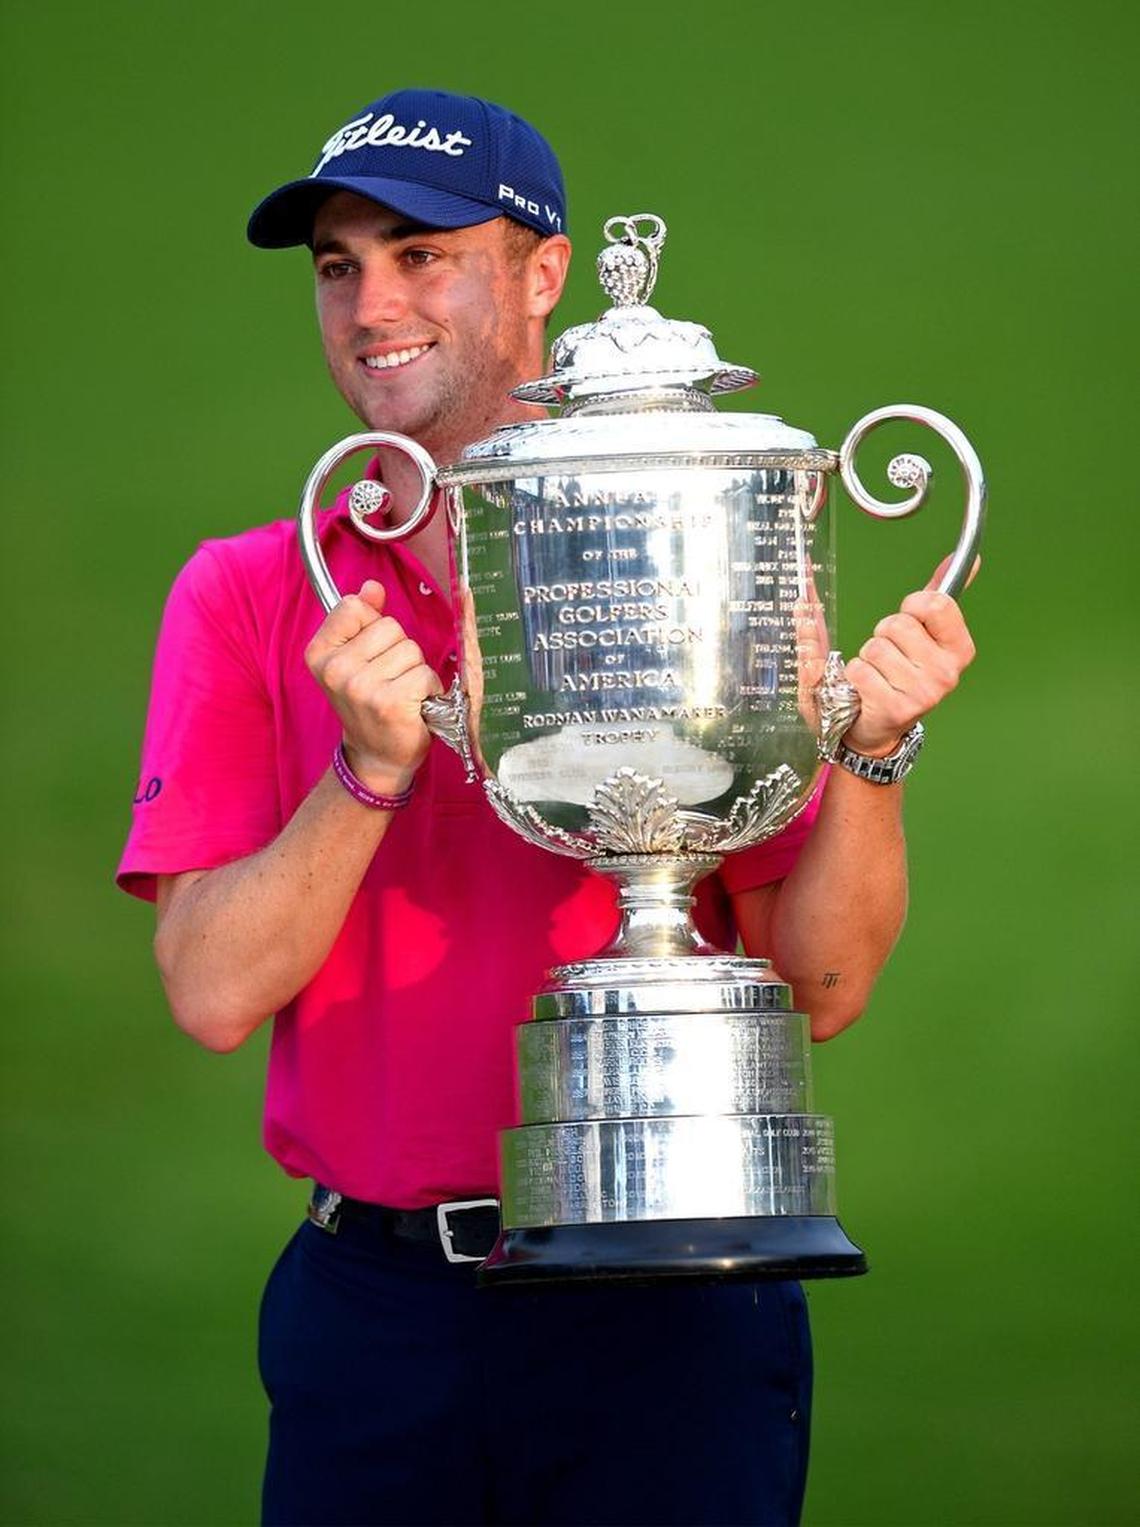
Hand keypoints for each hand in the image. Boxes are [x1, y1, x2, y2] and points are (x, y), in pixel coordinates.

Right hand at [304, 580, 442, 793]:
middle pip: (390, 627)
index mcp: (319, 653)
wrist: (377, 755)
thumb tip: (372, 587)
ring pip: (411, 650)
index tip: (369, 653)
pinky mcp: (390, 703)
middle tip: (388, 679)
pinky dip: (428, 689)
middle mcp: (335, 669)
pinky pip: (425, 674)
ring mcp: (361, 687)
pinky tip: (413, 706)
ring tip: (400, 692)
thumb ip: (363, 618)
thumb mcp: (355, 657)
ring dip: (415, 670)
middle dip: (399, 650)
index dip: (372, 625)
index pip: (353, 606)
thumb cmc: (369, 703)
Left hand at [843, 557, 978, 755]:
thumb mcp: (925, 634)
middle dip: (884, 634)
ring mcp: (923, 693)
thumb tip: (970, 558)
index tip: (910, 620)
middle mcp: (947, 672)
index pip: (934, 603)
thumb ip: (938, 598)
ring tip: (878, 674)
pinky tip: (867, 690)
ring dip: (867, 657)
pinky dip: (854, 677)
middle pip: (898, 624)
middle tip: (890, 656)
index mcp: (960, 649)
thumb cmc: (901, 673)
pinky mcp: (894, 708)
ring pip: (875, 647)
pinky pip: (859, 670)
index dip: (912, 606)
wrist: (880, 726)